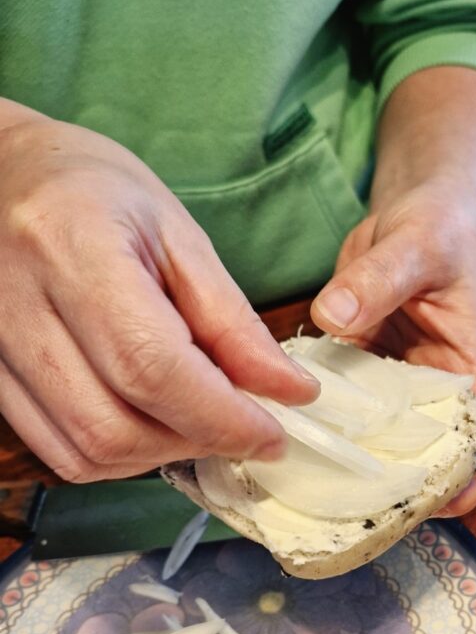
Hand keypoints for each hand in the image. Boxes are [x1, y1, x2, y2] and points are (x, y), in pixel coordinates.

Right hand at [0, 111, 317, 481]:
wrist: (3, 178)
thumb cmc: (94, 192)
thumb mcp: (177, 236)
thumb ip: (232, 320)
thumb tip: (289, 391)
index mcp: (71, 248)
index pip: (150, 365)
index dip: (221, 416)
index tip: (272, 433)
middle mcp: (16, 307)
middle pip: (114, 424)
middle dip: (196, 441)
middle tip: (244, 428)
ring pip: (85, 452)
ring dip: (160, 455)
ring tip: (201, 421)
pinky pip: (60, 451)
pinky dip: (120, 455)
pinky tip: (154, 423)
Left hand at [311, 177, 475, 516]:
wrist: (414, 205)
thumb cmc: (439, 226)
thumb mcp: (419, 246)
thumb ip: (379, 279)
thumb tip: (335, 316)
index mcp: (465, 370)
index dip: (468, 484)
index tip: (434, 507)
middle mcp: (429, 385)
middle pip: (421, 455)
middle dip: (393, 486)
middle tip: (348, 506)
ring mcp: (390, 377)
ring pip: (372, 433)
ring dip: (346, 455)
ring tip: (307, 475)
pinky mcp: (356, 360)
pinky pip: (337, 397)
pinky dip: (316, 411)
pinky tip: (282, 420)